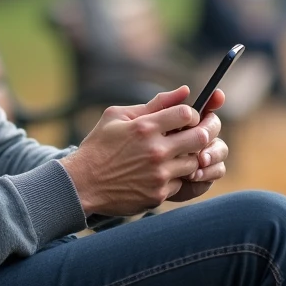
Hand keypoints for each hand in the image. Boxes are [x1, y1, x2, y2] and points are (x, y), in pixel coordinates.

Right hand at [60, 87, 223, 216]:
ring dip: (189, 157)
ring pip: (194, 163)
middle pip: (200, 138)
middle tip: (197, 135)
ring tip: (174, 155)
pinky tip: (161, 173)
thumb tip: (185, 90)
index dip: (192, 114)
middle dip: (203, 134)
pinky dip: (176, 177)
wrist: (82, 184)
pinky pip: (181, 183)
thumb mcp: (117, 115)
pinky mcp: (158, 195)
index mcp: (144, 127)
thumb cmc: (99, 146)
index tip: (186, 119)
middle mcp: (155, 151)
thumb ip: (154, 103)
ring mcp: (158, 175)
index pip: (187, 113)